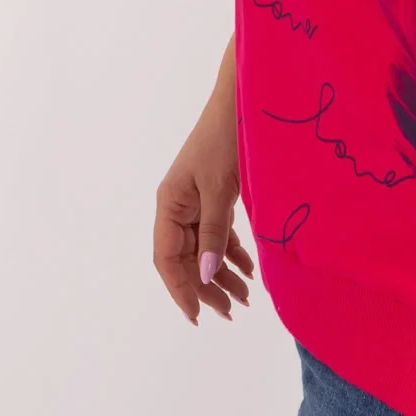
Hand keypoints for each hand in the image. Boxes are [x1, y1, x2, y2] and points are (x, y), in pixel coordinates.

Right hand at [153, 100, 255, 325]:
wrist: (243, 100)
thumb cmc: (227, 139)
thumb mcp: (220, 189)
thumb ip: (213, 232)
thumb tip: (204, 274)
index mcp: (169, 204)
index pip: (166, 259)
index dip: (180, 290)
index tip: (198, 315)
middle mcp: (177, 206)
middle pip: (186, 258)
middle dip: (207, 288)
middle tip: (231, 313)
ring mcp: (196, 201)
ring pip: (204, 249)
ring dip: (223, 274)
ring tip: (245, 300)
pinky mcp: (215, 195)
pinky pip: (219, 233)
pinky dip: (233, 252)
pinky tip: (249, 271)